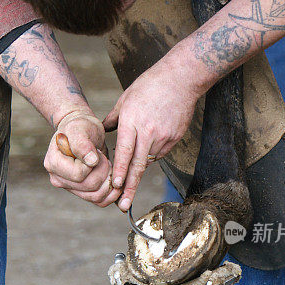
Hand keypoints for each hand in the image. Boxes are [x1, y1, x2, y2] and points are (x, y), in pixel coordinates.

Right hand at [43, 112, 121, 206]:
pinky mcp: (82, 193)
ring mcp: (70, 188)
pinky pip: (100, 202)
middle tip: (103, 158)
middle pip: (90, 187)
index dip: (94, 165)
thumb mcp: (80, 128)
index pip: (79, 174)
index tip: (96, 152)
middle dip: (104, 171)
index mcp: (53, 164)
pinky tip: (114, 179)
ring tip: (107, 165)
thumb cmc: (80, 127)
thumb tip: (90, 162)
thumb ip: (82, 143)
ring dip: (109, 181)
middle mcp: (58, 179)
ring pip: (96, 197)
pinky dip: (112, 193)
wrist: (84, 133)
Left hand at [103, 61, 197, 210]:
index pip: (125, 153)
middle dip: (129, 188)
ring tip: (131, 182)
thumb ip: (113, 117)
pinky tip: (149, 148)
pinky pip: (159, 153)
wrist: (181, 79)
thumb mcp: (126, 99)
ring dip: (138, 170)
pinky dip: (151, 155)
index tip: (115, 187)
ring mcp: (163, 137)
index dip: (120, 172)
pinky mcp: (174, 138)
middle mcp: (148, 133)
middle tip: (123, 206)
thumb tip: (102, 130)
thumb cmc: (150, 85)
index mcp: (133, 122)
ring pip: (148, 161)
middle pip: (138, 166)